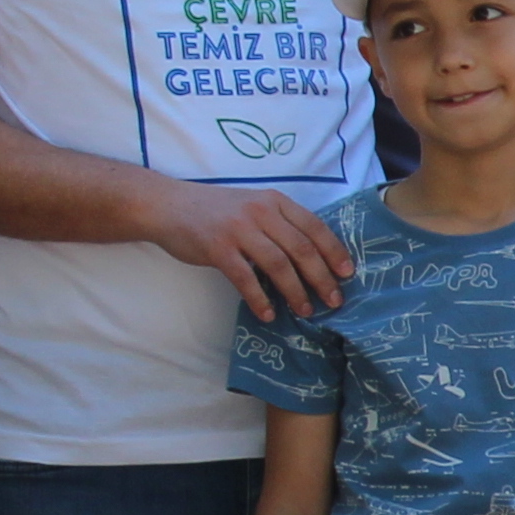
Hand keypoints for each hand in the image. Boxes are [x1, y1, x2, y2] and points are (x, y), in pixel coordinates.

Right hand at [149, 177, 352, 318]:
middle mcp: (260, 212)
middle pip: (302, 249)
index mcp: (275, 201)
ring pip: (278, 265)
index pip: (314, 227)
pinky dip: (259, 299)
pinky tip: (268, 314)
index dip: (334, 251)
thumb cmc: (215, 210)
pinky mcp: (217, 248)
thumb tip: (313, 258)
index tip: (347, 274)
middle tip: (334, 300)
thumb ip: (280, 224)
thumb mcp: (254, 206)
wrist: (166, 205)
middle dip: (322, 277)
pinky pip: (245, 279)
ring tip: (305, 311)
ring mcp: (238, 229)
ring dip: (295, 291)